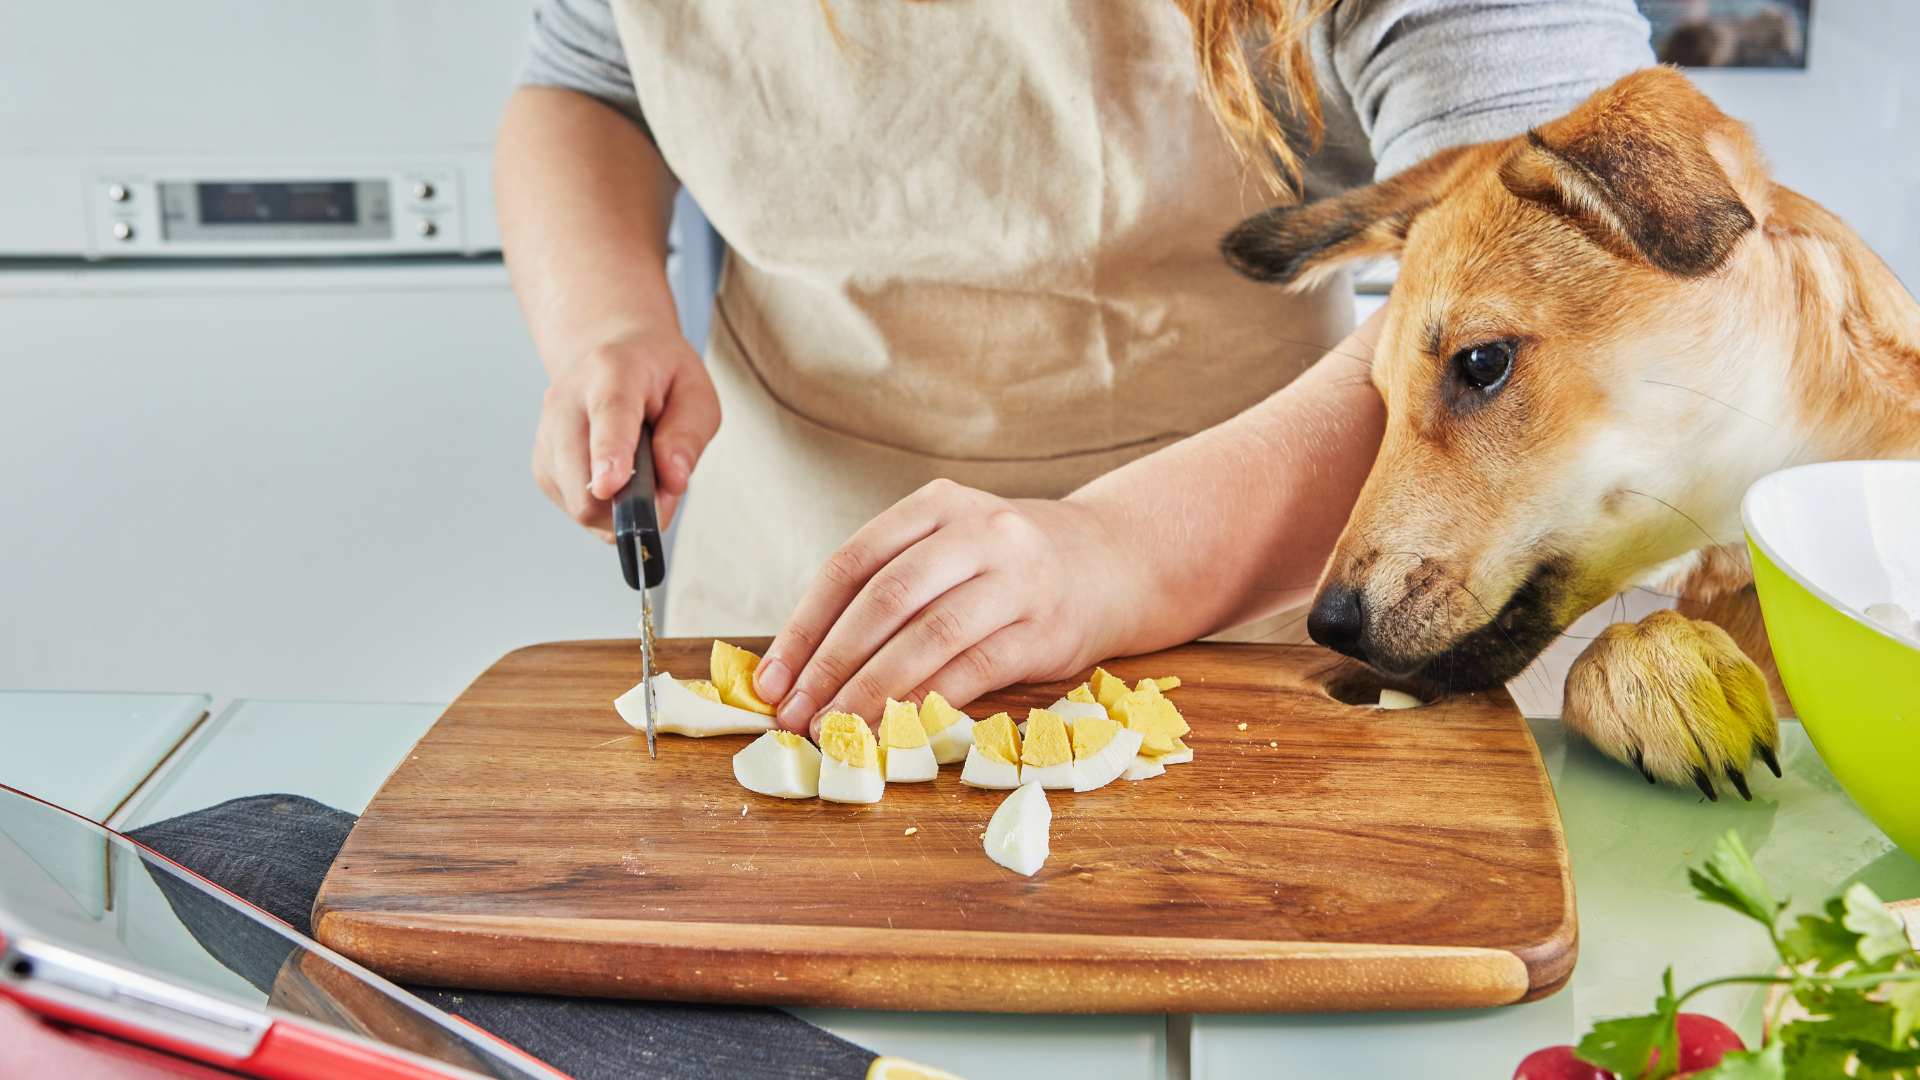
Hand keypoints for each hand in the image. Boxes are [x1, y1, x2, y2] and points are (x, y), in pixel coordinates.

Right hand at [531, 327, 720, 540]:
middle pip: (583, 480)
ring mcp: (547, 435)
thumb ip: (688, 436)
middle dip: (630, 505)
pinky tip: (618, 476)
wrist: (609, 352)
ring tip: (641, 471)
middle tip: (663, 486)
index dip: (609, 455)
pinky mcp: (543, 465)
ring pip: (579, 504)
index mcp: (611, 371)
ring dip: (620, 507)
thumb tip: (672, 482)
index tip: (610, 486)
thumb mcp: (695, 392)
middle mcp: (566, 401)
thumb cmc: (657, 376)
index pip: (607, 416)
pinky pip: (576, 510)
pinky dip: (605, 508)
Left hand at [752, 480, 1138, 736]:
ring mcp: (1017, 578)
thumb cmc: (1007, 565)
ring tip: (835, 729)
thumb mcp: (950, 546)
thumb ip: (890, 587)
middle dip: (831, 665)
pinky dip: (928, 702)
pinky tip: (894, 729)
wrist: (1115, 561)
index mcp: (937, 503)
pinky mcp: (1045, 629)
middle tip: (796, 715)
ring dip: (872, 691)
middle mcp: (979, 531)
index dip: (805, 626)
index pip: (852, 564)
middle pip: (885, 600)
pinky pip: (975, 671)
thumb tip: (804, 665)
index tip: (774, 679)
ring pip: (929, 638)